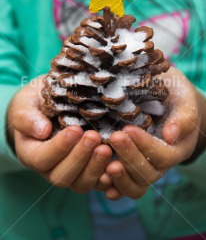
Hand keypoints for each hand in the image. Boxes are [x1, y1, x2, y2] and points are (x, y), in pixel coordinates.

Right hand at [7, 76, 111, 192]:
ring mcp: (70, 173)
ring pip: (81, 183)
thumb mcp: (24, 104)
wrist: (48, 106)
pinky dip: (108, 178)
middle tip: (94, 136)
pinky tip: (117, 165)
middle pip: (63, 176)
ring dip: (95, 168)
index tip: (75, 130)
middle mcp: (49, 169)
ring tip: (107, 148)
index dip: (59, 148)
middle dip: (80, 157)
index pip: (42, 159)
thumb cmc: (35, 104)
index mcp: (31, 154)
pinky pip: (97, 183)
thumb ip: (26, 117)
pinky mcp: (87, 171)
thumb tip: (42, 131)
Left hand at [103, 67, 202, 199]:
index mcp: (176, 149)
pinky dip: (110, 186)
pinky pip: (121, 187)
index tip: (129, 128)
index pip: (164, 156)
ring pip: (135, 186)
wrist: (164, 101)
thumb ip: (183, 117)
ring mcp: (143, 170)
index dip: (146, 145)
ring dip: (119, 177)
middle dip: (129, 157)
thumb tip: (171, 135)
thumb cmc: (175, 97)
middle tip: (114, 137)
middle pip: (147, 174)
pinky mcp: (128, 170)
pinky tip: (100, 177)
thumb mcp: (183, 101)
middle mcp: (160, 165)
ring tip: (105, 162)